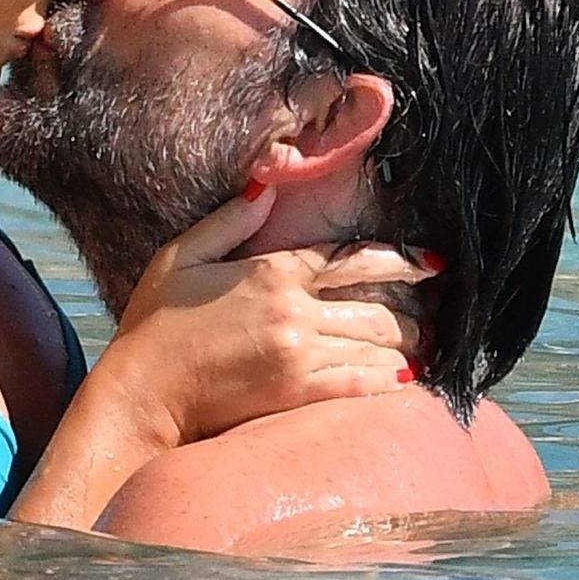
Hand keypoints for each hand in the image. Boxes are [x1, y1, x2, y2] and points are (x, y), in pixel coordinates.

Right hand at [101, 186, 436, 445]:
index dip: (399, 258)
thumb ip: (228, 220)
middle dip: (414, 307)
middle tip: (437, 309)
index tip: (431, 262)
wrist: (141, 394)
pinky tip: (405, 379)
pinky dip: (388, 380)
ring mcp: (300, 354)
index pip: (350, 258)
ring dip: (408, 344)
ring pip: (378, 344)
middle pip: (378, 304)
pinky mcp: (297, 395)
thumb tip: (266, 184)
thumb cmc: (155, 326)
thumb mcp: (180, 257)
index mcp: (271, 271)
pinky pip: (361, 384)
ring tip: (426, 344)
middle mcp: (295, 310)